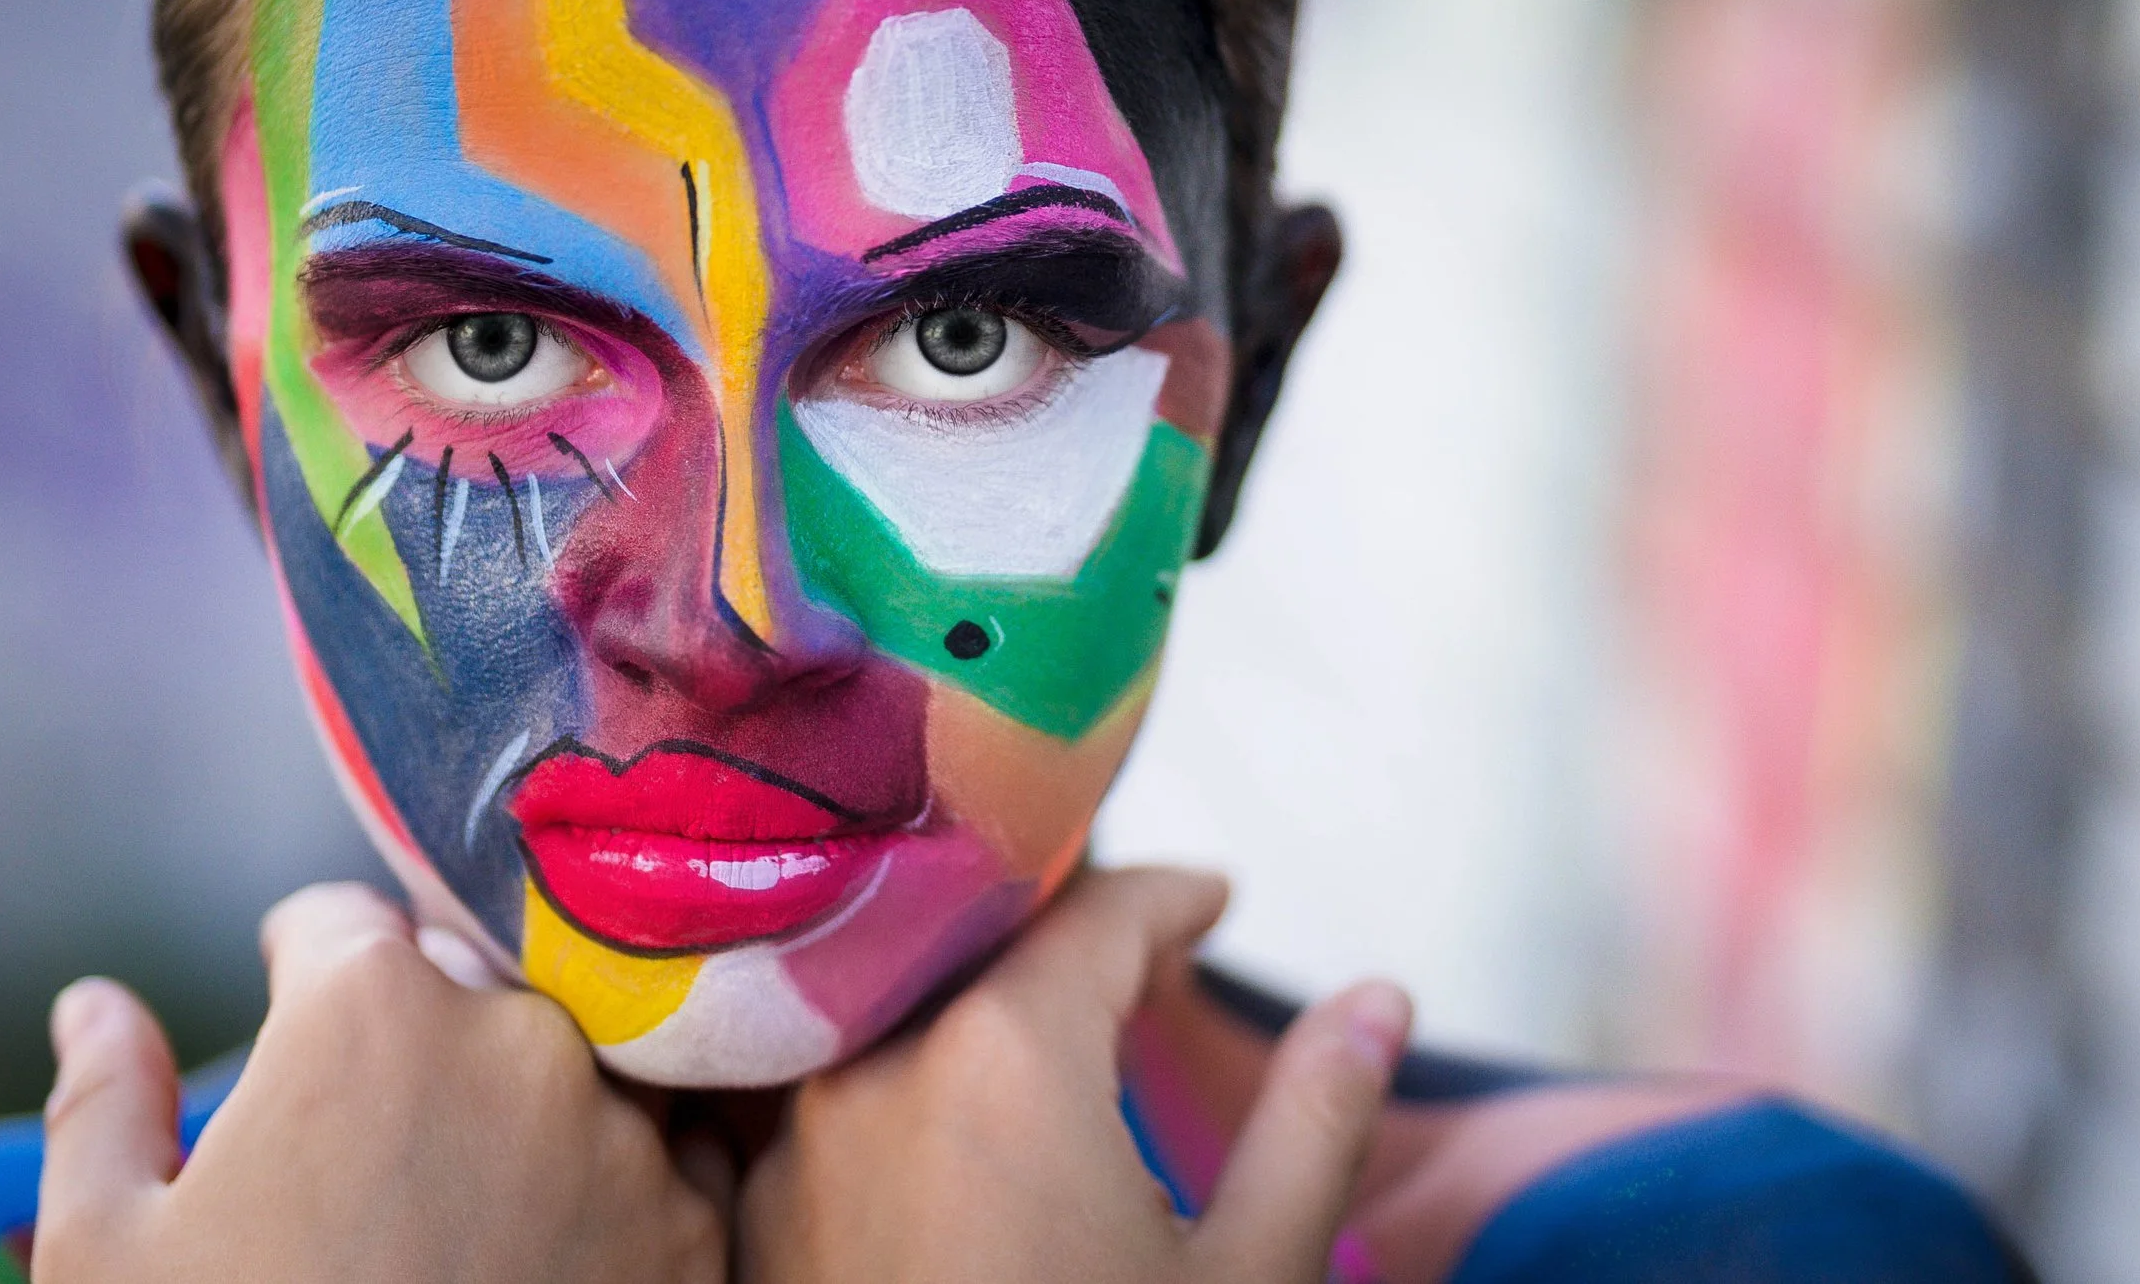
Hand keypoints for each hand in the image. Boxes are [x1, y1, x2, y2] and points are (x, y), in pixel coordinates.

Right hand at [32, 883, 723, 1283]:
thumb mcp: (110, 1253)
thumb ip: (105, 1103)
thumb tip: (95, 1009)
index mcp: (373, 1011)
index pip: (342, 920)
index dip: (300, 967)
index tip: (286, 1012)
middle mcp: (521, 1038)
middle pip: (466, 977)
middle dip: (414, 1026)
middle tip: (364, 1132)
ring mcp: (624, 1130)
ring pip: (574, 1057)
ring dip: (523, 1095)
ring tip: (459, 1194)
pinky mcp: (693, 1222)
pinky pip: (657, 1154)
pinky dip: (607, 1182)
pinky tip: (541, 1250)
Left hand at [738, 867, 1411, 1283]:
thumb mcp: (1251, 1277)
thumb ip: (1316, 1116)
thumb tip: (1378, 999)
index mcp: (1005, 1059)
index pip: (1096, 912)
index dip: (1170, 894)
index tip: (1216, 898)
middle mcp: (877, 1074)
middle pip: (976, 939)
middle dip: (1066, 928)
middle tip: (1142, 944)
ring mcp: (796, 1150)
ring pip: (896, 1009)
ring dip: (981, 997)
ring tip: (1062, 1026)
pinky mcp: (762, 1228)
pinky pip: (837, 1097)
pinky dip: (912, 1078)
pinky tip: (970, 1130)